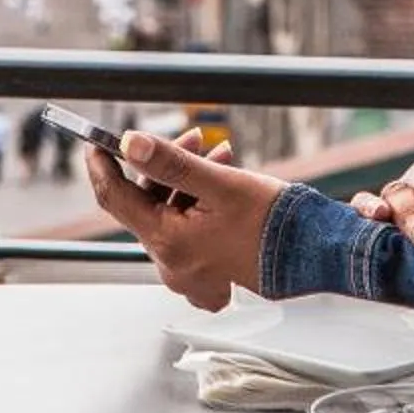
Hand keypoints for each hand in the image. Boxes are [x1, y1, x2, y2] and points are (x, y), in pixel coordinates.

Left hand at [85, 126, 284, 311]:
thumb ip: (171, 163)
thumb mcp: (221, 183)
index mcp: (170, 244)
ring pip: (169, 216)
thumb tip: (129, 144)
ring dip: (186, 183)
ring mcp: (189, 275)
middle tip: (196, 137)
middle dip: (166, 166)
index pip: (114, 198)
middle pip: (147, 204)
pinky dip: (197, 205)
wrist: (318, 257)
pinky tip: (221, 184)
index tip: (94, 141)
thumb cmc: (277, 225)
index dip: (102, 164)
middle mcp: (173, 266)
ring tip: (221, 157)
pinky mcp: (206, 275)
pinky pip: (187, 233)